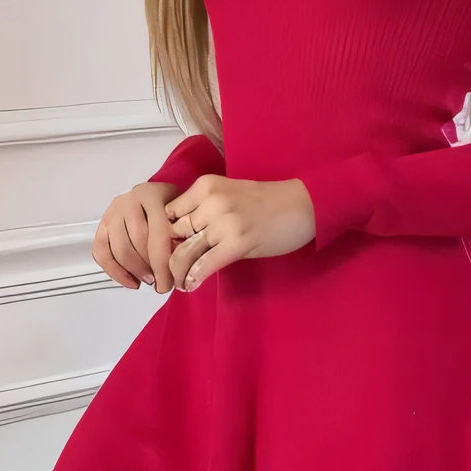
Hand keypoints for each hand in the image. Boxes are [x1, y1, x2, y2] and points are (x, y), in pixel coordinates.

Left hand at [157, 176, 316, 292]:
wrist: (303, 205)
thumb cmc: (267, 202)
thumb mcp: (228, 194)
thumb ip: (204, 210)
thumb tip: (178, 237)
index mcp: (205, 185)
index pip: (170, 213)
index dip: (167, 234)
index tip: (168, 248)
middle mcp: (211, 201)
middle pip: (174, 234)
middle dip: (170, 255)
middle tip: (168, 271)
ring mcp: (224, 222)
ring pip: (185, 252)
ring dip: (179, 272)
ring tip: (178, 282)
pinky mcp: (237, 243)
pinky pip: (205, 264)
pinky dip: (194, 278)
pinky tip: (191, 285)